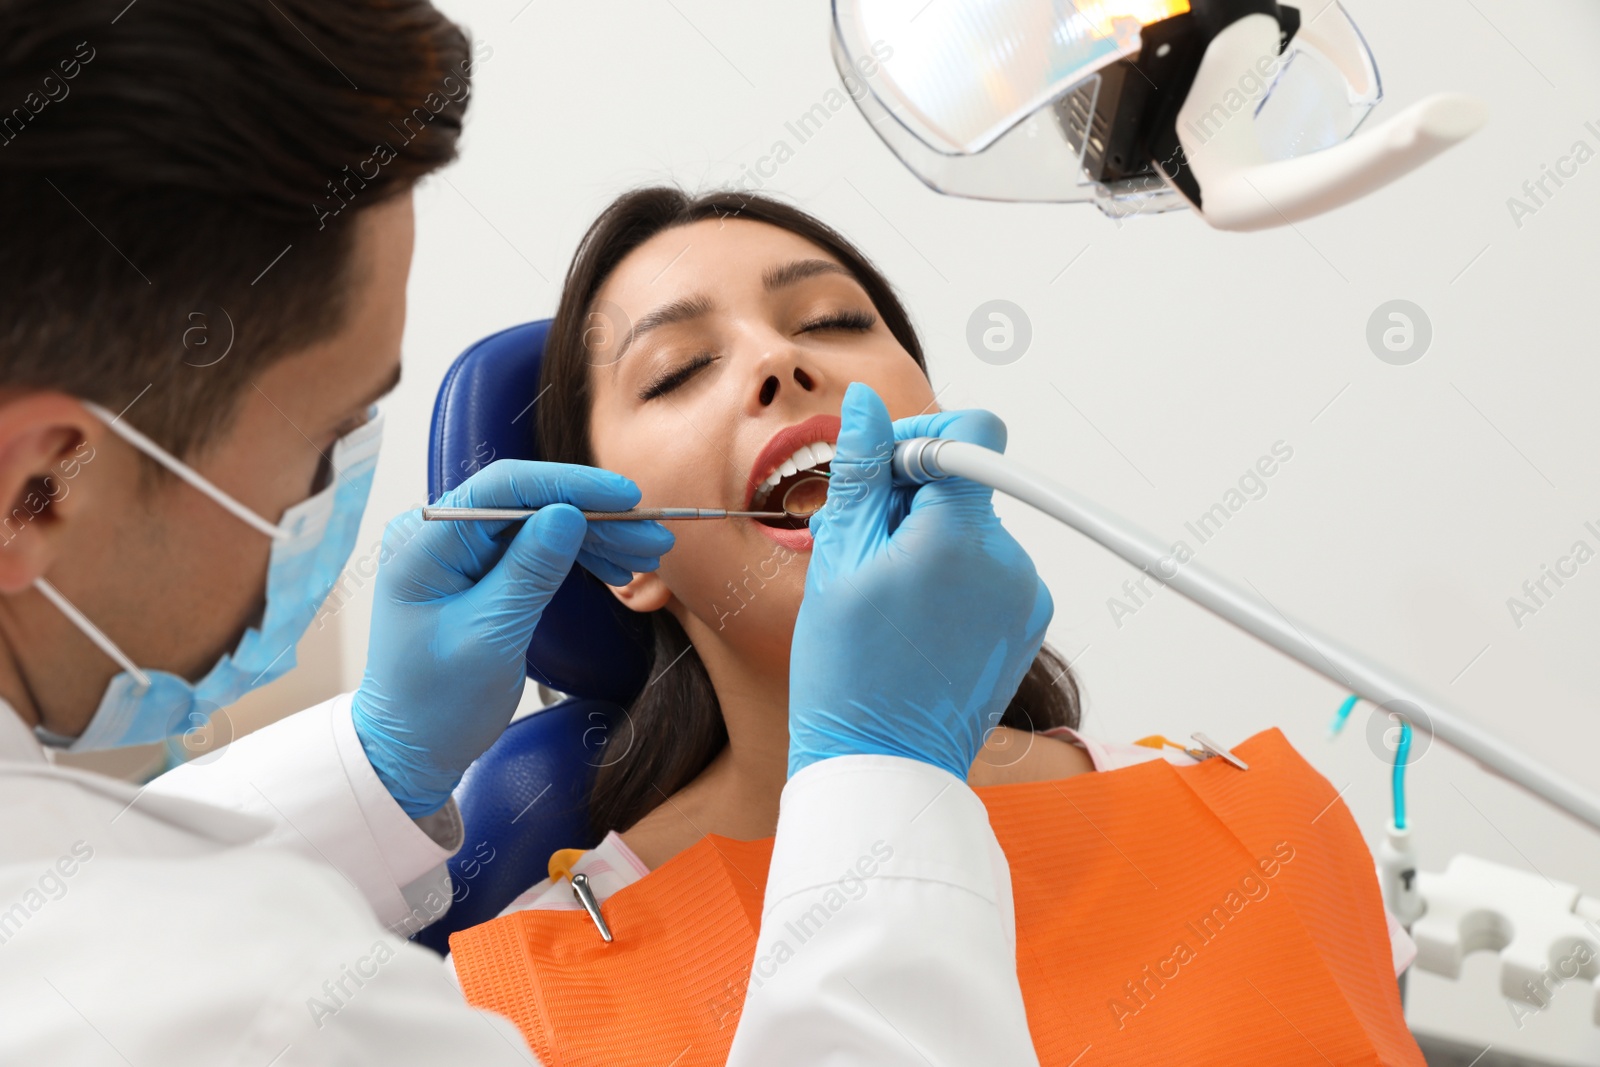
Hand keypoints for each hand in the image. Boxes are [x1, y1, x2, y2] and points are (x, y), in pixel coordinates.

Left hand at [351, 460, 673, 816]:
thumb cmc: (436, 703)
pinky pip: (535, 550)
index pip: (503, 488)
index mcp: (424, 545)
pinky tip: (615, 571)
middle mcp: (438, 537)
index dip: (569, 485)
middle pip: (528, 504)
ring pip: (539, 525)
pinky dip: (578, 557)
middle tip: (651, 536)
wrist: (413, 748)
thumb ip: (529, 572)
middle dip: (595, 516)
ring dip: (595, 537)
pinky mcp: (481, 573)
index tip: (625, 497)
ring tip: (646, 554)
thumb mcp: (490, 637)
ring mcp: (461, 554)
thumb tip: (568, 513)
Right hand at [788, 383, 1052, 778]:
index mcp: (958, 535)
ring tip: (885, 598)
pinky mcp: (1029, 623)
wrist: (887, 766)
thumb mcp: (837, 560)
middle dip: (912, 501)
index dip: (924, 439)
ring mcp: (1026, 594)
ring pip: (973, 530)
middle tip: (862, 548)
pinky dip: (954, 580)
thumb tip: (865, 404)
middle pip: (966, 485)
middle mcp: (1008, 559)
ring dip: (929, 543)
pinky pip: (990, 572)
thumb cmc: (849, 672)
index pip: (973, 433)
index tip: (886, 470)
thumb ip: (858, 472)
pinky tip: (915, 622)